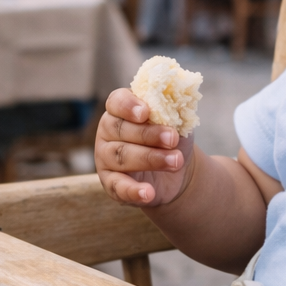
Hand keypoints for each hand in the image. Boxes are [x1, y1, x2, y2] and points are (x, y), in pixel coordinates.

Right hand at [95, 88, 193, 206]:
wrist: (176, 168)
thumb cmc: (172, 137)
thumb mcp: (177, 120)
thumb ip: (174, 107)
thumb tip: (180, 93)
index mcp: (121, 110)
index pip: (116, 101)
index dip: (128, 105)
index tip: (146, 112)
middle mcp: (108, 131)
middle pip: (121, 130)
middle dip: (149, 135)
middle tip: (173, 139)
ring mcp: (106, 158)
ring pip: (122, 156)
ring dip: (151, 159)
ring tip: (176, 161)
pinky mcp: (111, 183)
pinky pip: (118, 186)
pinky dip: (133, 190)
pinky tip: (148, 192)